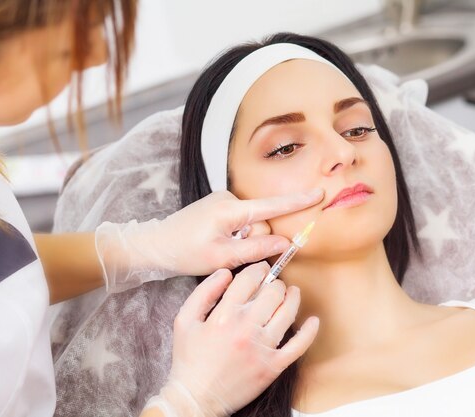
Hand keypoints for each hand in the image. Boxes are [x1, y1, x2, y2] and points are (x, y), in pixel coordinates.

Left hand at [95, 189, 322, 291]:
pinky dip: (234, 235)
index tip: (319, 193)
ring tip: (216, 248)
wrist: (155, 244)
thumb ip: (256, 250)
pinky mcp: (218, 206)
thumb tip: (285, 244)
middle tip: (227, 254)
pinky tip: (214, 243)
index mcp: (230, 209)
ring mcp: (222, 201)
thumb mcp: (221, 257)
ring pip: (249, 224)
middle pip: (260, 222)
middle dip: (253, 241)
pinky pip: (239, 222)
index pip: (271, 206)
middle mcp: (228, 199)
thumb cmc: (184, 252)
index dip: (296, 202)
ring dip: (241, 240)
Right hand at [143, 262, 318, 415]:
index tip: (261, 269)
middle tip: (273, 283)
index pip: (249, 280)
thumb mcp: (184, 320)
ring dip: (293, 298)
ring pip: (288, 312)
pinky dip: (309, 331)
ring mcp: (262, 348)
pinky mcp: (273, 366)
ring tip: (292, 292)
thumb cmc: (188, 359)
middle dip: (274, 282)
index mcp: (224, 315)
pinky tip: (313, 320)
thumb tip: (225, 272)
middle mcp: (246, 328)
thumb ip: (204, 292)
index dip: (257, 269)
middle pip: (272, 292)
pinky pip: (299, 345)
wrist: (196, 398)